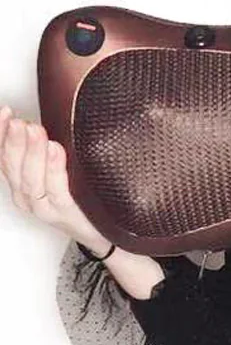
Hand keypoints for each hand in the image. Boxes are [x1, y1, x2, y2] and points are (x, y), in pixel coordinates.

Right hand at [0, 104, 106, 245]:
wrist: (105, 233)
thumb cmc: (82, 198)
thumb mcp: (60, 170)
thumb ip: (50, 147)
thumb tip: (47, 115)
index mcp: (22, 183)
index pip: (3, 156)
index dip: (0, 134)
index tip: (4, 112)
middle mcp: (27, 197)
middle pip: (12, 166)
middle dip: (13, 140)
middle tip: (18, 120)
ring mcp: (44, 207)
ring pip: (30, 179)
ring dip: (31, 152)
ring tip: (34, 130)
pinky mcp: (65, 214)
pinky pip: (56, 191)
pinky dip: (54, 169)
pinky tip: (56, 150)